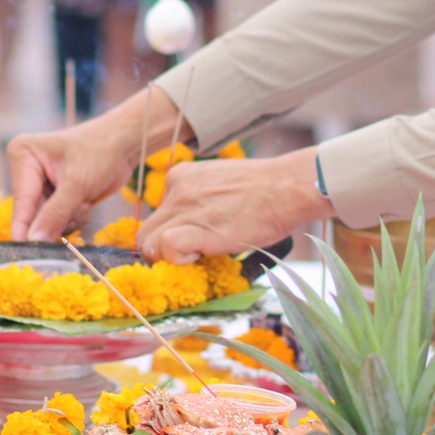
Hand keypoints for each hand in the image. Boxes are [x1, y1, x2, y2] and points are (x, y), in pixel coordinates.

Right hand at [8, 86, 191, 240]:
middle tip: (78, 208)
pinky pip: (58, 220)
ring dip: (68, 218)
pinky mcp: (55, 195)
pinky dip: (74, 217)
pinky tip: (86, 200)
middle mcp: (26, 170)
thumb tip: (34, 241)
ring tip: (85, 197)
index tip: (29, 257)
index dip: (26, 230)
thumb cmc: (102, 152)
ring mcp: (40, 184)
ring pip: (46, 221)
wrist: (126, 144)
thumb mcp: (78, 184)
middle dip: (56, 219)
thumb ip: (55, 214)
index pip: (21, 202)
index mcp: (22, 155)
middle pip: (31, 215)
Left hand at [136, 146, 331, 263]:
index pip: (156, 214)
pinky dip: (179, 259)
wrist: (287, 187)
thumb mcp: (220, 182)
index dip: (171, 232)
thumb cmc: (264, 188)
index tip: (193, 236)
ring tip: (202, 252)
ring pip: (149, 244)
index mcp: (180, 176)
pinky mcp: (196, 229)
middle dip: (163, 249)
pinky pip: (166, 249)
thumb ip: (197, 198)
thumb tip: (188, 226)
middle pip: (146, 232)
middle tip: (193, 252)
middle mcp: (176, 189)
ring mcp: (184, 208)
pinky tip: (202, 254)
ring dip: (170, 257)